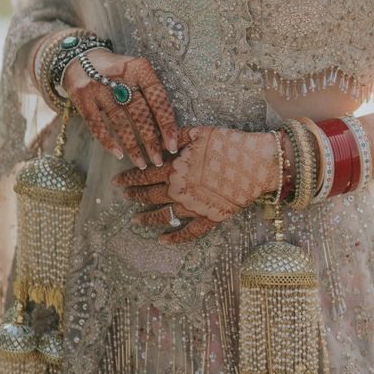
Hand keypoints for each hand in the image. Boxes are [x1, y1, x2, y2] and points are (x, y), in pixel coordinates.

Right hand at [60, 47, 179, 170]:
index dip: (166, 122)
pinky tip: (119, 154)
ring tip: (141, 163)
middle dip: (151, 140)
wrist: (80, 59)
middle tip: (158, 160)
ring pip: (120, 122)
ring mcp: (98, 86)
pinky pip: (97, 124)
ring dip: (132, 146)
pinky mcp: (82, 97)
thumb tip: (168, 129)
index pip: (157, 97)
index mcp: (138, 67)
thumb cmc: (116, 72)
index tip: (172, 144)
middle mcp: (119, 75)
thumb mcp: (135, 72)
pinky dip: (108, 141)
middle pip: (140, 112)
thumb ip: (149, 93)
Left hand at [112, 124, 283, 242]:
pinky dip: (174, 238)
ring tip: (135, 220)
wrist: (257, 163)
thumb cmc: (229, 143)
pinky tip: (163, 241)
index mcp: (175, 169)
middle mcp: (179, 190)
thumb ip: (176, 137)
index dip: (129, 178)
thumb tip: (160, 140)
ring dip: (147, 218)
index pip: (145, 175)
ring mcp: (193, 207)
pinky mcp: (209, 218)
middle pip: (150, 195)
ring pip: (164, 215)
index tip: (116, 181)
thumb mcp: (200, 132)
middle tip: (124, 196)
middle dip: (134, 195)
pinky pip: (188, 232)